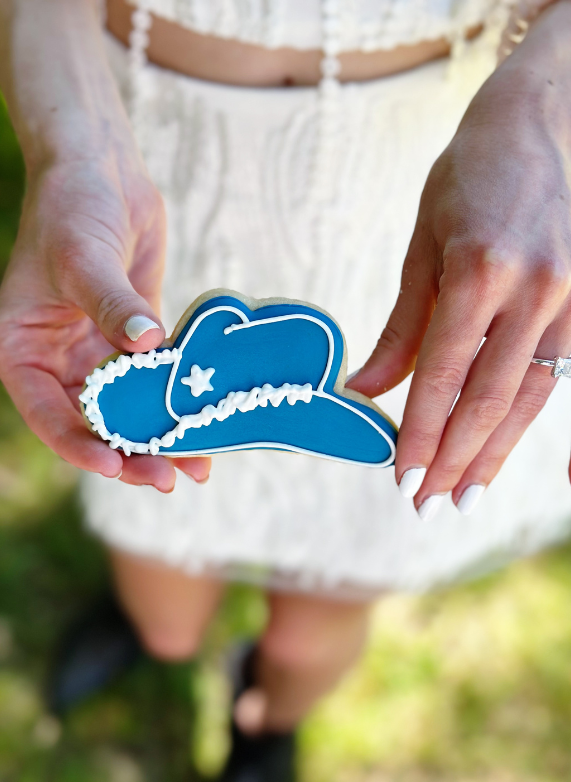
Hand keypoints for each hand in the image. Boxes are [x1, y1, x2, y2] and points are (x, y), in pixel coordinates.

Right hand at [0, 150, 210, 489]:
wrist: (102, 171)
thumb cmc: (71, 207)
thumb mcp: (83, 256)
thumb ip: (112, 303)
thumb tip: (147, 344)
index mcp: (21, 350)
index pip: (46, 413)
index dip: (78, 444)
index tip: (113, 464)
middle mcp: (57, 362)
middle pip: (91, 425)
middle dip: (127, 454)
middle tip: (165, 479)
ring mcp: (96, 355)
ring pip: (127, 414)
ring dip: (157, 441)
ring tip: (193, 469)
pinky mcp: (134, 343)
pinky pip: (156, 385)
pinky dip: (177, 408)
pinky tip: (207, 432)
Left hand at [349, 1, 570, 516]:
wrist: (536, 127)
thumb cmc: (465, 185)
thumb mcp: (422, 248)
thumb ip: (401, 328)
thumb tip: (362, 392)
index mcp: (479, 269)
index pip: (442, 373)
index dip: (420, 431)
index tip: (402, 477)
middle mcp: (535, 287)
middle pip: (488, 396)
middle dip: (454, 456)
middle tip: (428, 502)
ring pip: (534, 396)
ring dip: (498, 451)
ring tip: (468, 494)